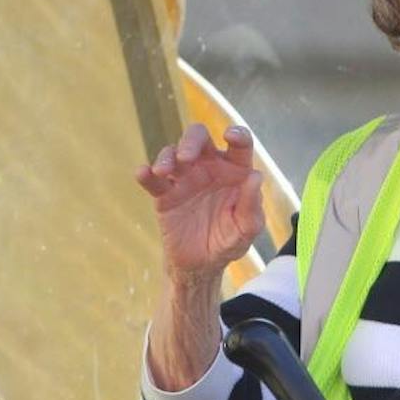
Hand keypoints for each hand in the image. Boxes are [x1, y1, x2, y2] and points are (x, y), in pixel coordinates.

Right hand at [136, 124, 264, 280]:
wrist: (202, 264)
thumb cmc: (230, 240)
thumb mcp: (246, 228)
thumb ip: (252, 204)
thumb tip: (256, 176)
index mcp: (235, 170)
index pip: (239, 145)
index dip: (237, 134)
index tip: (231, 136)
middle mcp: (210, 167)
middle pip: (199, 138)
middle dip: (191, 141)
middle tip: (186, 157)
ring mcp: (185, 179)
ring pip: (172, 153)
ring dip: (166, 157)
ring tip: (162, 171)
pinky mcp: (165, 195)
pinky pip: (153, 180)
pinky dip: (146, 174)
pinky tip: (142, 173)